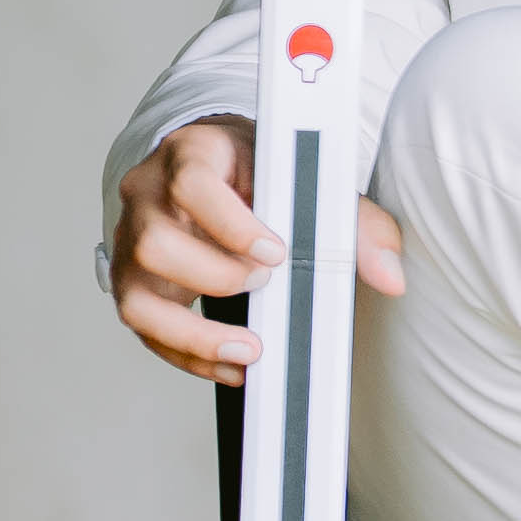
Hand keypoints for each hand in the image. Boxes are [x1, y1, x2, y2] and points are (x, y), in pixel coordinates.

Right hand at [115, 114, 402, 383]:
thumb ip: (354, 223)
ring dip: (194, 333)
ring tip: (248, 347)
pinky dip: (188, 356)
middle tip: (263, 285)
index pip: (192, 184)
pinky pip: (143, 329)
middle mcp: (148, 194)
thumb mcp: (305, 177)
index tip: (275, 255)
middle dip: (215, 276)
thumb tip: (390, 276)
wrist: (211, 166)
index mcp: (192, 154)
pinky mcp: (132, 280)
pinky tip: (231, 366)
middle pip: (156, 243)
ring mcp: (131, 240)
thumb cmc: (255, 169)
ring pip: (135, 296)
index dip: (232, 225)